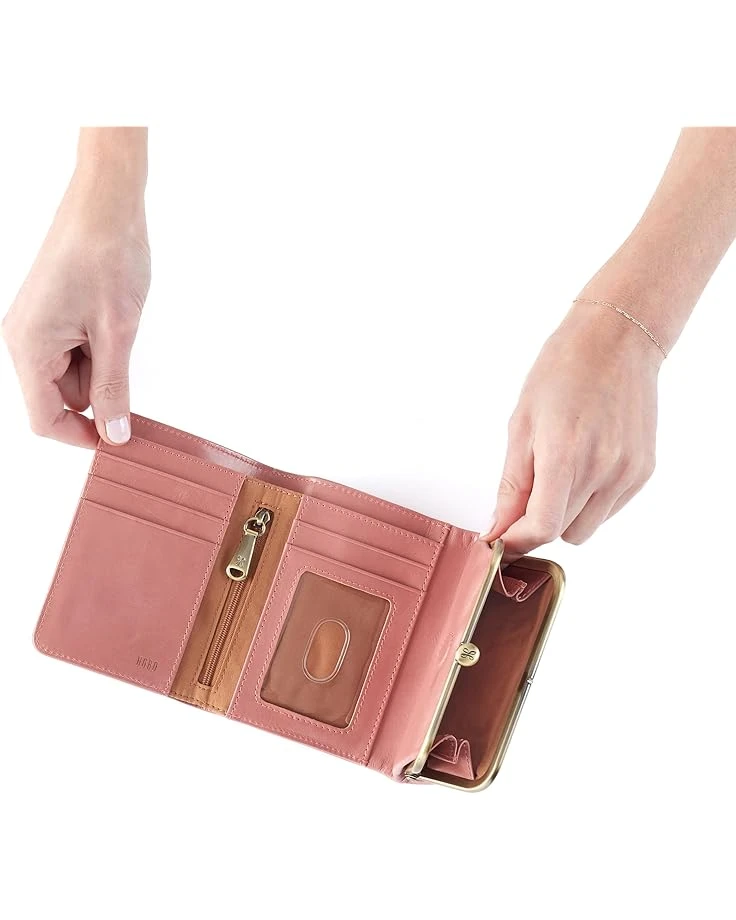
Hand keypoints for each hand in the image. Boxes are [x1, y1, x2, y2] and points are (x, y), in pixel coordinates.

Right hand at [3, 146, 148, 447]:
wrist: (106, 203)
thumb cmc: (108, 257)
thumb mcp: (118, 334)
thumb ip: (114, 389)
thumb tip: (115, 433)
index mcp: (29, 347)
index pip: (45, 420)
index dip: (81, 436)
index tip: (118, 438)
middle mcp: (23, 338)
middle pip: (59, 397)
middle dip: (98, 391)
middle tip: (127, 360)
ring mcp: (35, 325)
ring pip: (71, 374)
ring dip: (102, 365)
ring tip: (120, 327)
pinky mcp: (50, 313)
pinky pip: (73, 349)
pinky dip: (98, 347)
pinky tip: (113, 319)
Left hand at [484, 303, 662, 556]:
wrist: (616, 342)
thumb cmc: (562, 372)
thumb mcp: (521, 425)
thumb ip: (511, 486)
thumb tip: (498, 529)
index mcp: (565, 455)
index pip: (542, 528)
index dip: (517, 540)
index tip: (501, 537)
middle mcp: (603, 469)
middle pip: (561, 533)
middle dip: (536, 523)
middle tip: (526, 492)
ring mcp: (627, 473)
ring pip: (585, 528)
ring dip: (564, 515)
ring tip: (558, 472)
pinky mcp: (643, 472)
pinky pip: (608, 511)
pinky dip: (589, 502)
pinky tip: (584, 465)